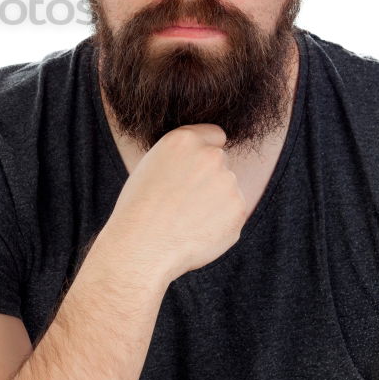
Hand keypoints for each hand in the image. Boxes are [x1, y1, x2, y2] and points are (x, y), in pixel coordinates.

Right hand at [101, 124, 247, 283]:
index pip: (214, 134)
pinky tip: (196, 230)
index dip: (205, 151)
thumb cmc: (138, 207)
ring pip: (227, 188)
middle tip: (184, 199)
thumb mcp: (151, 165)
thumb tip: (202, 163)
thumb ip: (182, 158)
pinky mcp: (239, 209)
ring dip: (215, 200)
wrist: (142, 245)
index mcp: (184, 139)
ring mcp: (228, 182)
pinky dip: (220, 222)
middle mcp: (211, 155)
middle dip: (209, 177)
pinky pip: (232, 212)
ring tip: (186, 218)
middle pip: (220, 162)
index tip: (196, 167)